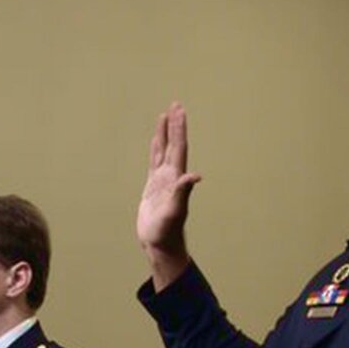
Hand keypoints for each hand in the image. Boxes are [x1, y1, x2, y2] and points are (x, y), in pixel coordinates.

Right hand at [137, 102, 200, 289]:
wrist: (160, 243)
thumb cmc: (167, 230)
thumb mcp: (175, 211)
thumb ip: (183, 192)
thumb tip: (195, 176)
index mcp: (176, 177)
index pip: (179, 147)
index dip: (179, 129)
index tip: (179, 110)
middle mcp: (171, 175)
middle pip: (173, 144)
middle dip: (174, 125)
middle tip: (175, 104)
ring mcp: (162, 180)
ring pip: (163, 151)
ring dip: (165, 134)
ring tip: (165, 116)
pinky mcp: (153, 187)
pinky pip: (154, 162)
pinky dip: (155, 149)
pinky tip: (156, 142)